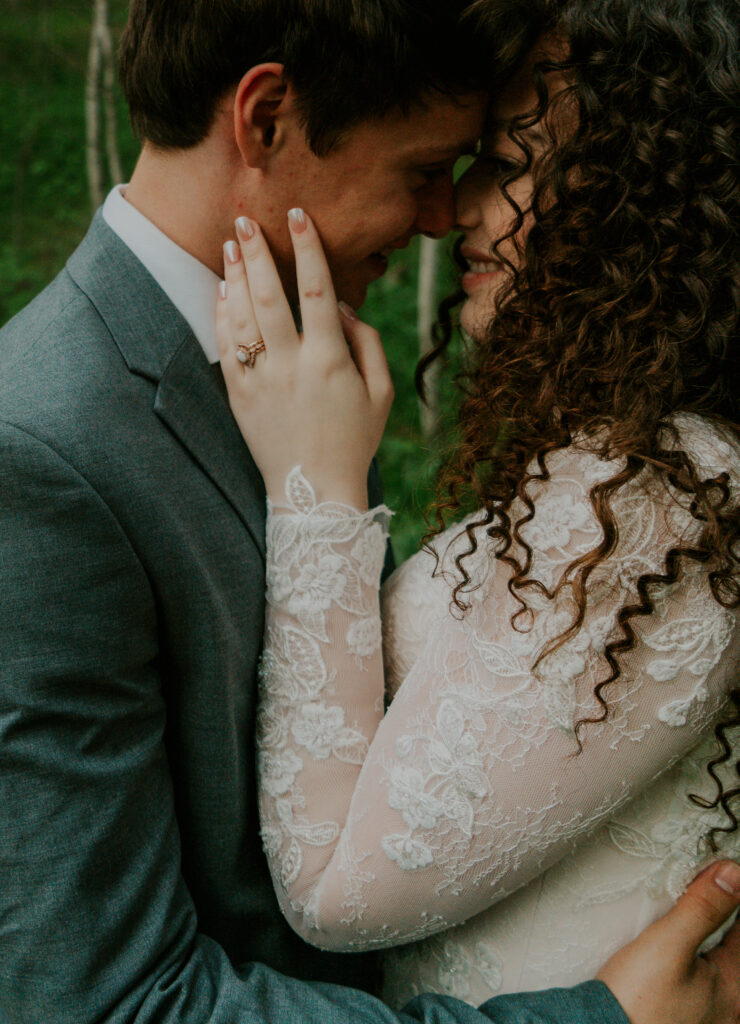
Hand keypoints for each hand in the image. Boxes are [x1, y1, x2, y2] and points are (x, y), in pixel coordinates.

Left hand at [216, 210, 393, 507]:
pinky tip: (223, 291)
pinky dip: (223, 314)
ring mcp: (260, 381)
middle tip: (246, 219)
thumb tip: (340, 306)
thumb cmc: (353, 441)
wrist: (314, 493)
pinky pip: (226, 346)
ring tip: (231, 244)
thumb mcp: (381, 394)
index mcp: (330, 361)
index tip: (299, 217)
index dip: (308, 249)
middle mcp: (291, 365)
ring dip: (235, 276)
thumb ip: (367, 344)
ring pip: (241, 316)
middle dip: (257, 252)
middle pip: (268, 295)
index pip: (316, 290)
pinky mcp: (239, 396)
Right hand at [597, 860, 739, 1023]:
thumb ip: (702, 908)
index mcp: (734, 988)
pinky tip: (673, 957)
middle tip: (700, 893)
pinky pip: (699, 984)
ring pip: (714, 966)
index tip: (716, 877)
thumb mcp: (667, 945)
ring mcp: (708, 1017)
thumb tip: (733, 873)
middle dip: (716, 922)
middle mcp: (729, 1008)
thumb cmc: (634, 1001)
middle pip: (731, 949)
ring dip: (703, 941)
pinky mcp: (685, 1021)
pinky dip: (693, 963)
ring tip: (681, 923)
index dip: (730, 899)